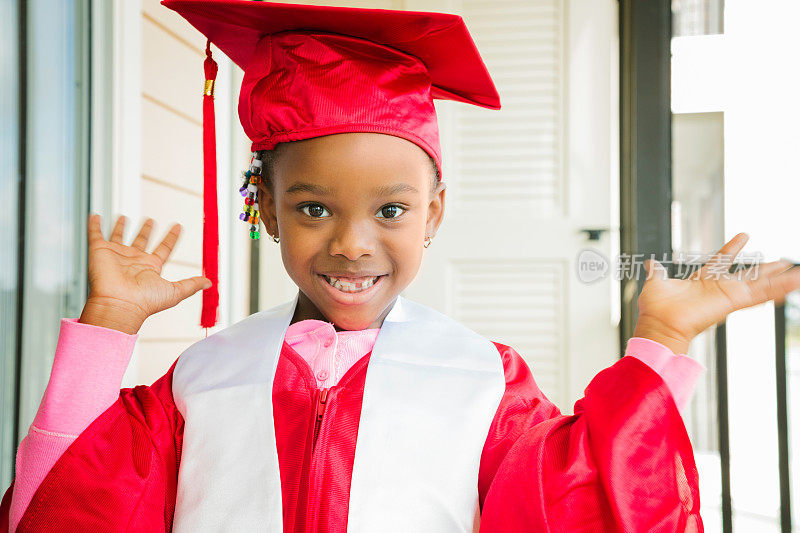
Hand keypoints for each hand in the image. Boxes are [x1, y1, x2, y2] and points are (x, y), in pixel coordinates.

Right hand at [79, 214, 210, 333]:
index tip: (178, 226)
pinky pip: (96, 235)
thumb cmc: (145, 301)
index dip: (171, 238)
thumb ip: (191, 285)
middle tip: (151, 219)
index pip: (164, 249)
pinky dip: (95, 225)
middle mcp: (134, 261)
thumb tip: (210, 282)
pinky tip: (96, 215)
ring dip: (121, 227)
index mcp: (151, 268)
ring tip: (124, 217)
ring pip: (119, 237)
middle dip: (146, 231)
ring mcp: (117, 255)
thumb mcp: (175, 291)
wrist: (119, 304)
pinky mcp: (100, 251)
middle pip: (141, 242)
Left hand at [633, 233, 799, 353]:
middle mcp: (717, 289)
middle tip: (784, 261)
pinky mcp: (732, 302)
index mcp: (702, 281)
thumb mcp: (656, 282)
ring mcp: (727, 296)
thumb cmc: (655, 308)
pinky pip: (760, 294)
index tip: (744, 235)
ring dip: (781, 280)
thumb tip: (649, 264)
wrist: (658, 324)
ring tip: (799, 273)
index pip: (721, 260)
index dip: (732, 248)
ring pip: (760, 286)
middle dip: (766, 269)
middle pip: (748, 275)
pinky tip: (796, 282)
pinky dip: (779, 289)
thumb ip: (656, 272)